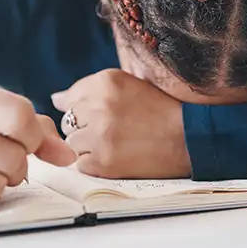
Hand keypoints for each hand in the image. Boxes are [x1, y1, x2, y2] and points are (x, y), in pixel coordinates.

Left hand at [51, 69, 189, 178]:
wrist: (190, 138)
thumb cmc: (163, 109)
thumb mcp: (130, 85)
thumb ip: (92, 89)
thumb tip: (55, 99)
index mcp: (106, 82)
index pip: (70, 96)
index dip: (83, 109)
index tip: (100, 115)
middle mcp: (99, 106)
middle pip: (68, 121)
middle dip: (84, 127)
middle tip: (113, 130)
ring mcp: (99, 136)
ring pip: (72, 143)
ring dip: (88, 146)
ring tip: (117, 143)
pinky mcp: (103, 162)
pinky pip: (81, 164)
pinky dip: (95, 163)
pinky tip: (118, 156)